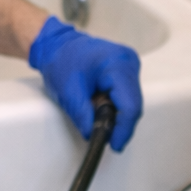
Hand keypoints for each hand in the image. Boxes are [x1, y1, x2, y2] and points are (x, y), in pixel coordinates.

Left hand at [28, 16, 141, 151]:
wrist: (56, 45)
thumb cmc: (60, 61)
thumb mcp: (69, 93)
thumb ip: (84, 118)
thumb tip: (95, 137)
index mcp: (118, 64)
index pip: (130, 105)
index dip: (123, 129)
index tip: (115, 145)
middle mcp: (129, 62)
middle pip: (133, 104)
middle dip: (120, 124)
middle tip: (105, 138)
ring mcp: (130, 64)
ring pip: (131, 101)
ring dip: (117, 115)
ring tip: (96, 118)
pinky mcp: (126, 70)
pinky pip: (126, 95)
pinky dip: (115, 106)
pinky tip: (101, 109)